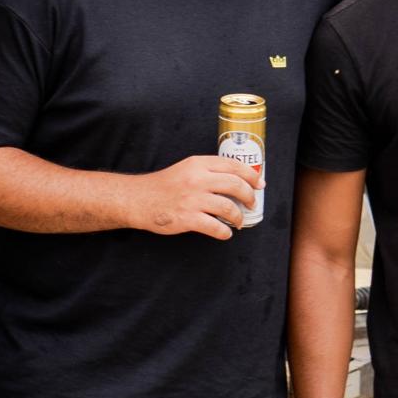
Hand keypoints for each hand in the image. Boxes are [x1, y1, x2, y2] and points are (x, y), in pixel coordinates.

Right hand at [130, 155, 261, 238]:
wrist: (138, 199)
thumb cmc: (163, 185)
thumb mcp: (186, 169)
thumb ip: (208, 171)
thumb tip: (235, 181)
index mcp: (198, 164)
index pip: (233, 165)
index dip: (251, 175)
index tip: (260, 184)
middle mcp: (197, 179)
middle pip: (236, 185)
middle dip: (250, 196)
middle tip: (252, 204)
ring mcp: (192, 199)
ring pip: (229, 207)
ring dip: (239, 217)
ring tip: (239, 221)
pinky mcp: (187, 218)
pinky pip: (215, 227)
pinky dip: (225, 232)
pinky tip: (225, 233)